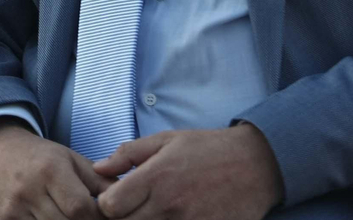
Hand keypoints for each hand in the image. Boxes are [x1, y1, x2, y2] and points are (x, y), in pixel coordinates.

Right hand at [0, 119, 109, 219]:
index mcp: (49, 170)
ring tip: (70, 218)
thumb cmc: (39, 157)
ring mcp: (11, 209)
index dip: (96, 218)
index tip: (102, 217)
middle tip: (88, 218)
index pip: (80, 208)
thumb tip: (129, 200)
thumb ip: (100, 181)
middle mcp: (27, 190)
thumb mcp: (71, 159)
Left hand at [95, 126, 282, 219]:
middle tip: (129, 209)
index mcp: (155, 177)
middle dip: (121, 219)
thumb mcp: (165, 140)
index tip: (112, 199)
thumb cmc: (206, 149)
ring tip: (151, 212)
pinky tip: (169, 219)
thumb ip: (127, 154)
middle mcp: (169, 204)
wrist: (255, 165)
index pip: (110, 206)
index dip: (105, 205)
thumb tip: (97, 167)